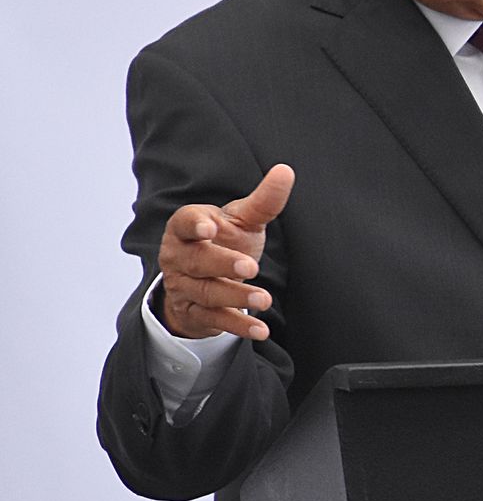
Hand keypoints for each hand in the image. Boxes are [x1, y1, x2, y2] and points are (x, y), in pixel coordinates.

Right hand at [157, 165, 292, 340]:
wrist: (206, 278)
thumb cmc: (225, 239)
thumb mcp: (243, 219)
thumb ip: (263, 199)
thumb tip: (286, 171)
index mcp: (186, 228)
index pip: (184, 222)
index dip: (194, 225)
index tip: (209, 229)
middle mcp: (178, 257)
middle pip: (197, 261)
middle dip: (223, 264)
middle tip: (250, 267)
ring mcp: (182, 286)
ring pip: (206, 292)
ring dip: (236, 297)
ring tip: (264, 299)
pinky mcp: (192, 313)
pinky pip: (213, 320)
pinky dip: (237, 325)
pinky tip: (260, 329)